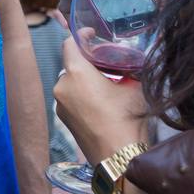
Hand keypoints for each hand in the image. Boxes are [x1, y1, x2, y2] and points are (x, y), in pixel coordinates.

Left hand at [53, 37, 149, 164]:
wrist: (119, 157)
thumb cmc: (127, 119)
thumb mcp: (134, 87)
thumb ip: (127, 69)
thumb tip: (131, 63)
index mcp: (76, 73)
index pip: (69, 43)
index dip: (81, 36)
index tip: (92, 35)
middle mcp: (62, 86)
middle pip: (72, 64)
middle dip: (88, 61)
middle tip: (108, 63)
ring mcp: (60, 105)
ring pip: (71, 82)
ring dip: (85, 80)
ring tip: (107, 85)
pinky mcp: (63, 120)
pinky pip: (71, 98)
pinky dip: (82, 95)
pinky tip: (100, 103)